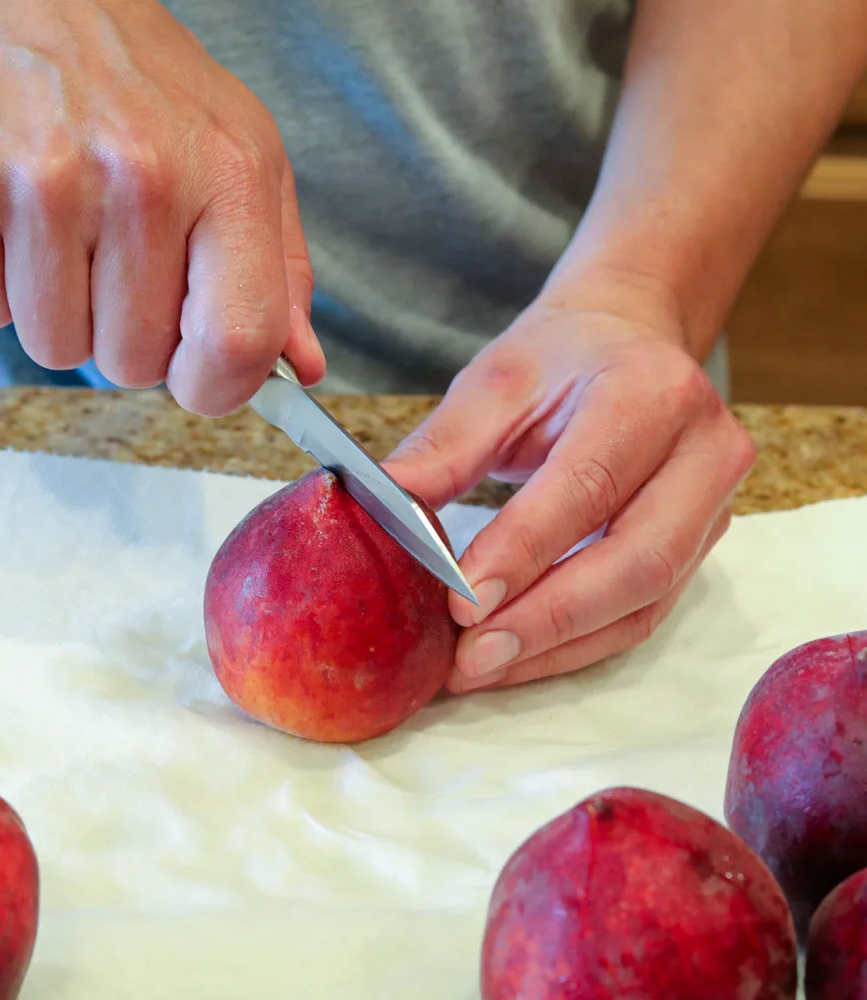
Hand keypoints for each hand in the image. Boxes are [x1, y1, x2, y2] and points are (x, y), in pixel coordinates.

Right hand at [0, 0, 323, 412]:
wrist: (33, 0)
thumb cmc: (154, 95)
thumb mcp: (250, 166)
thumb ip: (281, 277)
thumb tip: (301, 367)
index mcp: (228, 180)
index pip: (237, 343)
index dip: (218, 388)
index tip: (199, 377)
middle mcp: (140, 179)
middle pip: (135, 363)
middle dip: (130, 337)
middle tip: (124, 267)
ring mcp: (44, 183)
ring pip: (57, 348)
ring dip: (65, 315)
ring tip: (73, 238)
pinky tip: (19, 227)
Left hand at [384, 274, 755, 692]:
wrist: (628, 342)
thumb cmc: (559, 360)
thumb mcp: (496, 384)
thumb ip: (443, 449)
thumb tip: (378, 514)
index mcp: (653, 392)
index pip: (589, 485)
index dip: (525, 551)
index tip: (463, 602)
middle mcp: (704, 452)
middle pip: (636, 559)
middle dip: (547, 618)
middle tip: (470, 657)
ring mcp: (713, 507)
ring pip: (643, 602)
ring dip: (558, 646)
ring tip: (480, 669)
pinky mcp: (700, 548)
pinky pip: (642, 615)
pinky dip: (576, 646)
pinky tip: (518, 659)